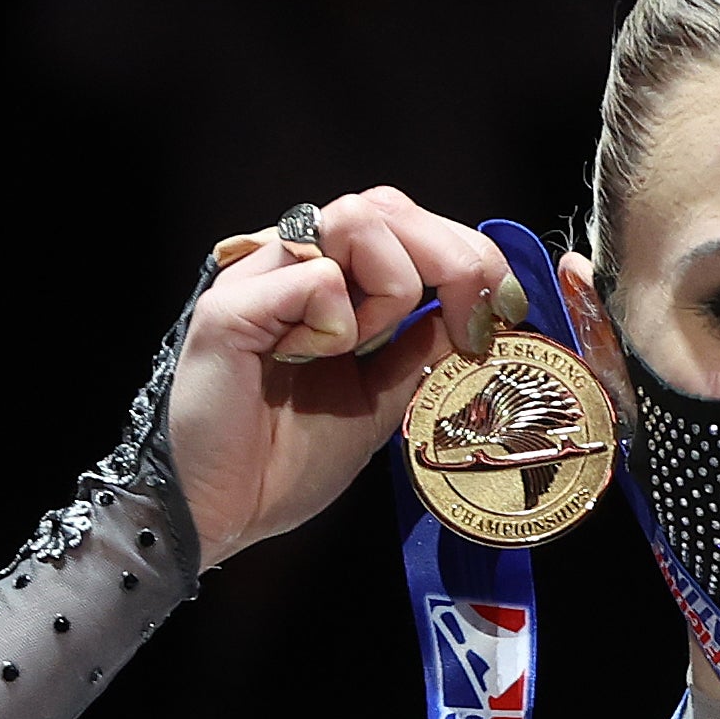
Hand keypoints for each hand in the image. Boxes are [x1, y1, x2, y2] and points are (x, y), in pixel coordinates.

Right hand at [166, 187, 512, 565]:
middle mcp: (290, 264)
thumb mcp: (379, 401)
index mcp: (325, 283)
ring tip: (360, 348)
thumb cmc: (282, 463)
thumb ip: (420, 351)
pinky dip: (334, 325)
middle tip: (472, 325)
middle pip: (388, 204)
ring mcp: (260, 277)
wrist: (218, 513)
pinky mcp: (233, 304)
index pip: (405, 223)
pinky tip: (303, 362)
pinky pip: (317, 277)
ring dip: (389, 288)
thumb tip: (475, 310)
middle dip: (453, 259)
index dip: (466, 255)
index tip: (501, 311)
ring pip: (358, 218)